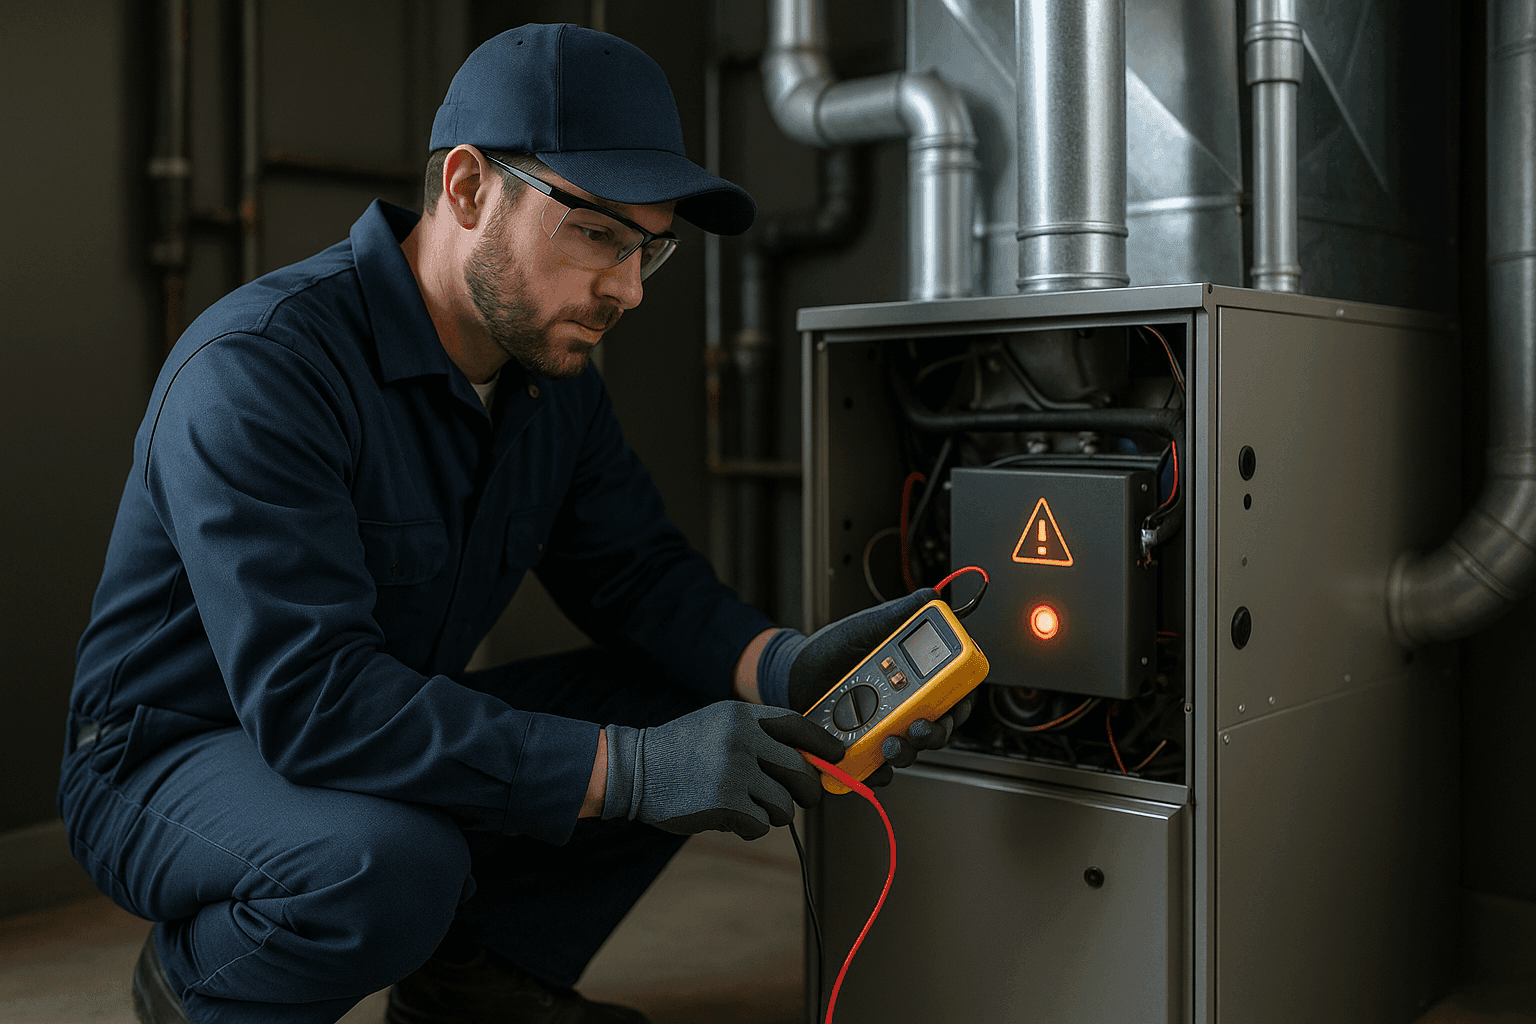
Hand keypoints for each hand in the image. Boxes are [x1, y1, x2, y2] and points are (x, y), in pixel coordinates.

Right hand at [602, 701, 846, 839]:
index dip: (824, 744)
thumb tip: (807, 761)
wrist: (635, 770)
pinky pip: (760, 825)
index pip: (799, 727)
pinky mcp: (725, 803)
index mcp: (743, 717)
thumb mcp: (718, 725)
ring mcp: (735, 771)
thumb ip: (758, 735)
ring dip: (772, 813)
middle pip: (802, 772)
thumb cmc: (680, 751)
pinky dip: (749, 828)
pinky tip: (730, 819)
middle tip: (800, 799)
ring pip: (784, 805)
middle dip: (808, 791)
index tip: (838, 758)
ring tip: (749, 808)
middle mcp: (743, 740)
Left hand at [755, 589, 972, 787]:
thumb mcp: (867, 626)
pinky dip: (877, 769)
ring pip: (910, 750)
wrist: (795, 669)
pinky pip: (877, 766)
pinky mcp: (863, 747)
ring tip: (890, 744)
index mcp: (917, 678)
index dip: (961, 705)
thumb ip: (900, 614)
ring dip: (907, 752)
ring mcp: (886, 728)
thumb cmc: (834, 647)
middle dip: (935, 734)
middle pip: (938, 729)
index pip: (953, 695)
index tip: (955, 706)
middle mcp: (907, 706)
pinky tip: (872, 762)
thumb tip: (931, 598)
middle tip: (919, 727)